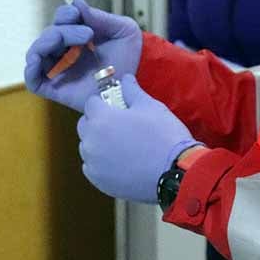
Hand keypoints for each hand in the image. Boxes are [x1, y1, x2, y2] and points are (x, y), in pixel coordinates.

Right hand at [24, 0, 142, 111]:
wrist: (131, 89)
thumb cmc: (129, 60)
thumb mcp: (124, 31)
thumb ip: (101, 17)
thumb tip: (77, 4)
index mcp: (78, 35)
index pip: (61, 19)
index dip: (65, 14)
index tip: (78, 15)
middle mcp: (64, 51)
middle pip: (50, 34)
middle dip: (65, 30)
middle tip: (87, 35)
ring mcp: (58, 69)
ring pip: (37, 52)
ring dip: (46, 42)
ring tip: (65, 44)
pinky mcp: (54, 88)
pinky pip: (32, 79)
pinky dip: (30, 68)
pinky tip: (38, 60)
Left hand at [77, 75, 199, 203]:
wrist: (175, 172)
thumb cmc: (163, 135)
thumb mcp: (151, 106)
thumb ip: (132, 91)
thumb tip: (126, 78)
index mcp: (101, 119)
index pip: (90, 104)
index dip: (103, 102)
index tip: (115, 106)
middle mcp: (90, 141)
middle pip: (84, 125)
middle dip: (97, 122)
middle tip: (118, 125)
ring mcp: (93, 163)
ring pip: (87, 147)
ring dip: (97, 143)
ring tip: (120, 145)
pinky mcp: (99, 181)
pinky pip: (92, 166)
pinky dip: (100, 163)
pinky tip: (118, 162)